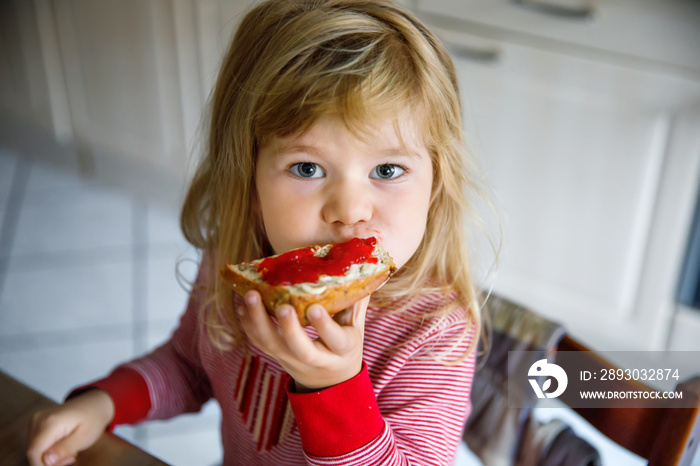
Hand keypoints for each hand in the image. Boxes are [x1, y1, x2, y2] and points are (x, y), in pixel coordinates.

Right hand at [26, 389, 114, 465]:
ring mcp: (35, 421)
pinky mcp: (36, 424)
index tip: (64, 464)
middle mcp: (38, 420)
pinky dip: (48, 450)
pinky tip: (62, 447)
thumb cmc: (92, 420)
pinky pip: (36, 444)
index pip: (33, 452)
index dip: (42, 465)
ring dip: (49, 457)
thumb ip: (65, 449)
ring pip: (34, 450)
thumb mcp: (84, 437)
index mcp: (49, 422)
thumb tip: (46, 461)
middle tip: (70, 458)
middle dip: (49, 462)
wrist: (94, 403)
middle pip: (33, 452)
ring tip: (69, 452)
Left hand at [237, 291, 369, 391]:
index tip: (314, 308)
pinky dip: (249, 325)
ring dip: (258, 321)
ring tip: (251, 295)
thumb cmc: (344, 348)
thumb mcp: (356, 329)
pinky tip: (242, 306)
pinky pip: (259, 343)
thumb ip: (356, 304)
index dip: (324, 326)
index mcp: (341, 350)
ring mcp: (292, 360)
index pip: (334, 340)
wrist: (330, 383)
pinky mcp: (276, 357)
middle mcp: (316, 360)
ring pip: (272, 345)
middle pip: (299, 349)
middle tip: (281, 306)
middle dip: (288, 328)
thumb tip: (361, 273)